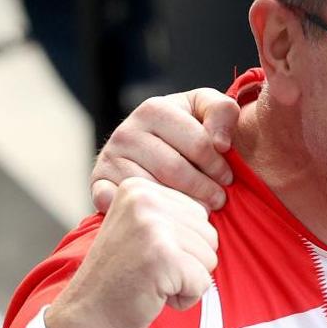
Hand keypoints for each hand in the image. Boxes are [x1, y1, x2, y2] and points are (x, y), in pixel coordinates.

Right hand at [46, 178, 218, 327]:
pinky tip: (153, 295)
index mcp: (139, 187)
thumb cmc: (118, 278)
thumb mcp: (139, 229)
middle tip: (148, 272)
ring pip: (209, 258)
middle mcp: (145, 200)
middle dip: (188, 263)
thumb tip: (218, 201)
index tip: (146, 255)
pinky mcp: (163, 257)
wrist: (85, 317)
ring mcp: (153, 227)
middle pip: (209, 235)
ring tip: (150, 282)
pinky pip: (203, 282)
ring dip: (186, 281)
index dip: (181, 245)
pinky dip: (185, 298)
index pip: (199, 214)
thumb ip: (171, 214)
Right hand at [90, 89, 240, 212]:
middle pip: (175, 170)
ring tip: (199, 211)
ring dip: (182, 206)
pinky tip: (166, 218)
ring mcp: (109, 159)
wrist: (145, 149)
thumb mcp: (205, 111)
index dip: (219, 166)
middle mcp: (126, 131)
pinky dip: (147, 216)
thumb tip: (220, 143)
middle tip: (218, 201)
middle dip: (205, 189)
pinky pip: (126, 206)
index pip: (198, 144)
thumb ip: (222, 111)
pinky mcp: (98, 184)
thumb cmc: (186, 131)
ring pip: (154, 191)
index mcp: (154, 109)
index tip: (228, 179)